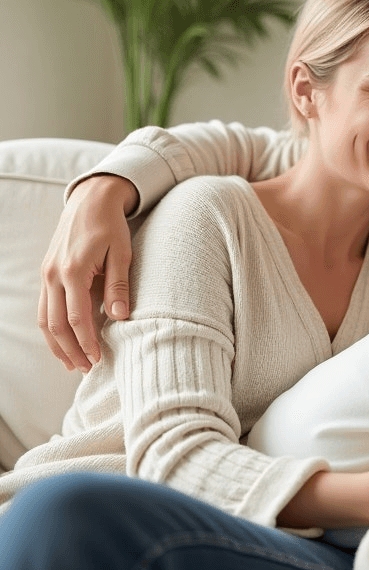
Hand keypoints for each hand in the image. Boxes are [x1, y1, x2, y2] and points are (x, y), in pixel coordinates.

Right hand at [38, 174, 138, 371]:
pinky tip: (63, 340)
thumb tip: (120, 317)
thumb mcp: (122, 254)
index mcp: (74, 271)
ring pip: (45, 319)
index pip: (78, 318)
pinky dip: (51, 328)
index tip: (98, 360)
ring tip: (73, 363)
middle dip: (70, 350)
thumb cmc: (111, 226)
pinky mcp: (46, 273)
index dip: (87, 343)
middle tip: (86, 369)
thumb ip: (119, 286)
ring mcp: (46, 274)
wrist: (91, 200)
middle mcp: (54, 275)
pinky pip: (44, 307)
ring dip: (57, 344)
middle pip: (57, 325)